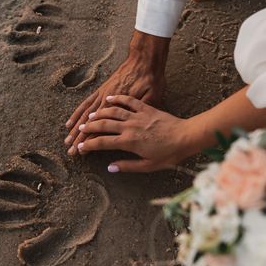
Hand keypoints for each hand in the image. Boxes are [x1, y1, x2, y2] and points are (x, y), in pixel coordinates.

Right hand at [64, 31, 168, 154]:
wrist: (145, 59)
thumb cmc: (153, 81)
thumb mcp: (155, 99)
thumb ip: (142, 113)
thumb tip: (134, 129)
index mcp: (124, 111)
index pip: (103, 131)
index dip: (92, 142)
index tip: (82, 152)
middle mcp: (109, 104)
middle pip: (92, 125)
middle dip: (80, 139)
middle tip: (70, 151)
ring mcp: (104, 95)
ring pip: (86, 115)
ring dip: (76, 128)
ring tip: (66, 140)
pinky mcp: (102, 89)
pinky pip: (87, 102)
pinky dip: (77, 112)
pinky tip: (70, 121)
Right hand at [75, 94, 192, 172]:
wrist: (187, 136)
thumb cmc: (170, 153)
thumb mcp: (149, 165)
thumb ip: (128, 166)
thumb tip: (110, 167)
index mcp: (129, 142)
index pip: (102, 142)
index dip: (88, 145)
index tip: (79, 148)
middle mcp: (130, 127)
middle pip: (103, 124)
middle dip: (88, 127)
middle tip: (78, 131)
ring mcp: (137, 116)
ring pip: (112, 111)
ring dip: (99, 113)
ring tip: (90, 117)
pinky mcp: (146, 108)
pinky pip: (128, 101)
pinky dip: (117, 98)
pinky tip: (109, 98)